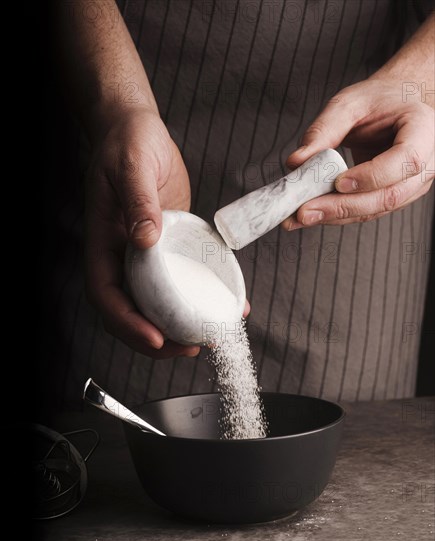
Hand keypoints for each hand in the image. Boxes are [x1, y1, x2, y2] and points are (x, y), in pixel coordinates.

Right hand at [85, 106, 200, 357]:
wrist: (139, 131)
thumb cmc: (127, 143)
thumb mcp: (131, 166)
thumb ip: (138, 201)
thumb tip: (146, 241)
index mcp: (103, 243)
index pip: (106, 296)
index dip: (127, 324)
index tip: (156, 337)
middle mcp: (122, 256)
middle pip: (130, 312)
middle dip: (156, 339)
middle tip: (192, 346)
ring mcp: (145, 255)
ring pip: (156, 303)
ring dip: (179, 326)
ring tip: (210, 335)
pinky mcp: (168, 247)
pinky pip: (180, 280)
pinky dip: (199, 297)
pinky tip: (227, 304)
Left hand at [283, 78, 433, 228]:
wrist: (394, 106)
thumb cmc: (378, 101)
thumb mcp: (349, 104)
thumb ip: (323, 131)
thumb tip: (296, 162)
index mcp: (423, 130)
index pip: (405, 160)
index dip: (372, 176)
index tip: (338, 182)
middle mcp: (426, 163)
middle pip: (389, 195)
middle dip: (343, 206)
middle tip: (304, 211)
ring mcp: (412, 185)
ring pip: (376, 210)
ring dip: (336, 216)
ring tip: (300, 217)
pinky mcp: (393, 198)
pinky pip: (366, 212)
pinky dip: (337, 215)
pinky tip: (311, 214)